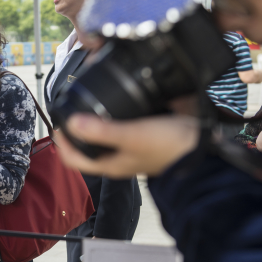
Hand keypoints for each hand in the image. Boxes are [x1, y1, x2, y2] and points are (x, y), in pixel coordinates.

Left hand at [54, 113, 199, 177]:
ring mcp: (131, 145)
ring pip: (104, 134)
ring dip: (94, 120)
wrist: (203, 147)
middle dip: (76, 128)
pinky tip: (117, 98)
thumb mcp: (131, 135)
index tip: (57, 123)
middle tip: (70, 107)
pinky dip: (115, 112)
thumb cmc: (169, 148)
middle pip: (87, 145)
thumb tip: (72, 123)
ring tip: (88, 100)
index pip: (74, 159)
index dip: (61, 143)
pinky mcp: (145, 134)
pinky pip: (123, 124)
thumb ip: (102, 131)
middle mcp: (117, 156)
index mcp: (109, 163)